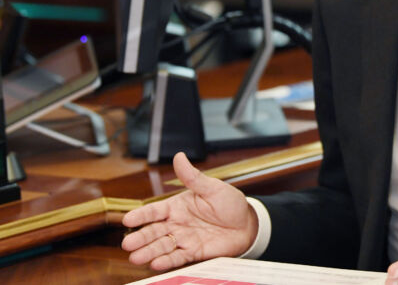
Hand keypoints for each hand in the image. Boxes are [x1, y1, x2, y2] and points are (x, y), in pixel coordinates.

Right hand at [121, 151, 258, 270]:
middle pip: (154, 231)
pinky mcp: (193, 252)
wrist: (247, 224)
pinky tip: (156, 263)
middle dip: (140, 237)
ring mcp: (184, 239)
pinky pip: (177, 258)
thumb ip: (193, 177)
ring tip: (136, 257)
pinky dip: (167, 261)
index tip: (128, 219)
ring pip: (162, 246)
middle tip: (127, 244)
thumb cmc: (229, 203)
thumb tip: (179, 156)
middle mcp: (177, 223)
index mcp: (177, 206)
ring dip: (149, 252)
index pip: (154, 211)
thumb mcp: (212, 187)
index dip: (141, 215)